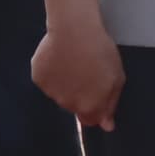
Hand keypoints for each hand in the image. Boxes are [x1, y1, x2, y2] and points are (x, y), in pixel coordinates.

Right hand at [31, 13, 124, 128]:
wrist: (74, 30)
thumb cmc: (100, 51)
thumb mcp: (116, 78)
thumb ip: (110, 104)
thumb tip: (106, 126)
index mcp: (89, 106)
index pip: (89, 120)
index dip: (93, 108)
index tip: (95, 92)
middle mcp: (68, 105)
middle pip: (73, 106)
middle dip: (79, 94)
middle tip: (85, 71)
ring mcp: (51, 92)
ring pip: (59, 93)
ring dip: (65, 83)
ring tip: (71, 61)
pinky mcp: (38, 78)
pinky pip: (46, 80)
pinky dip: (51, 72)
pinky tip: (58, 57)